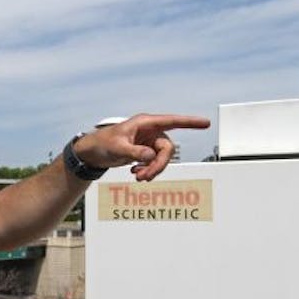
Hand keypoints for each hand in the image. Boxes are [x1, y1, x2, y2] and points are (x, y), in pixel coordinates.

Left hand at [73, 113, 209, 181]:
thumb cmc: (103, 143)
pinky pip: (155, 163)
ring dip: (153, 170)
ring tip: (138, 177)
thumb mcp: (118, 147)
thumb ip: (135, 151)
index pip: (172, 121)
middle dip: (159, 165)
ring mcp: (148, 142)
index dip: (190, 122)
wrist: (93, 152)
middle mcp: (150, 131)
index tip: (205, 123)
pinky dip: (148, 171)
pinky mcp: (145, 152)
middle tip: (145, 177)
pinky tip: (136, 174)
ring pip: (162, 158)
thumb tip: (150, 155)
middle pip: (167, 149)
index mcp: (145, 123)